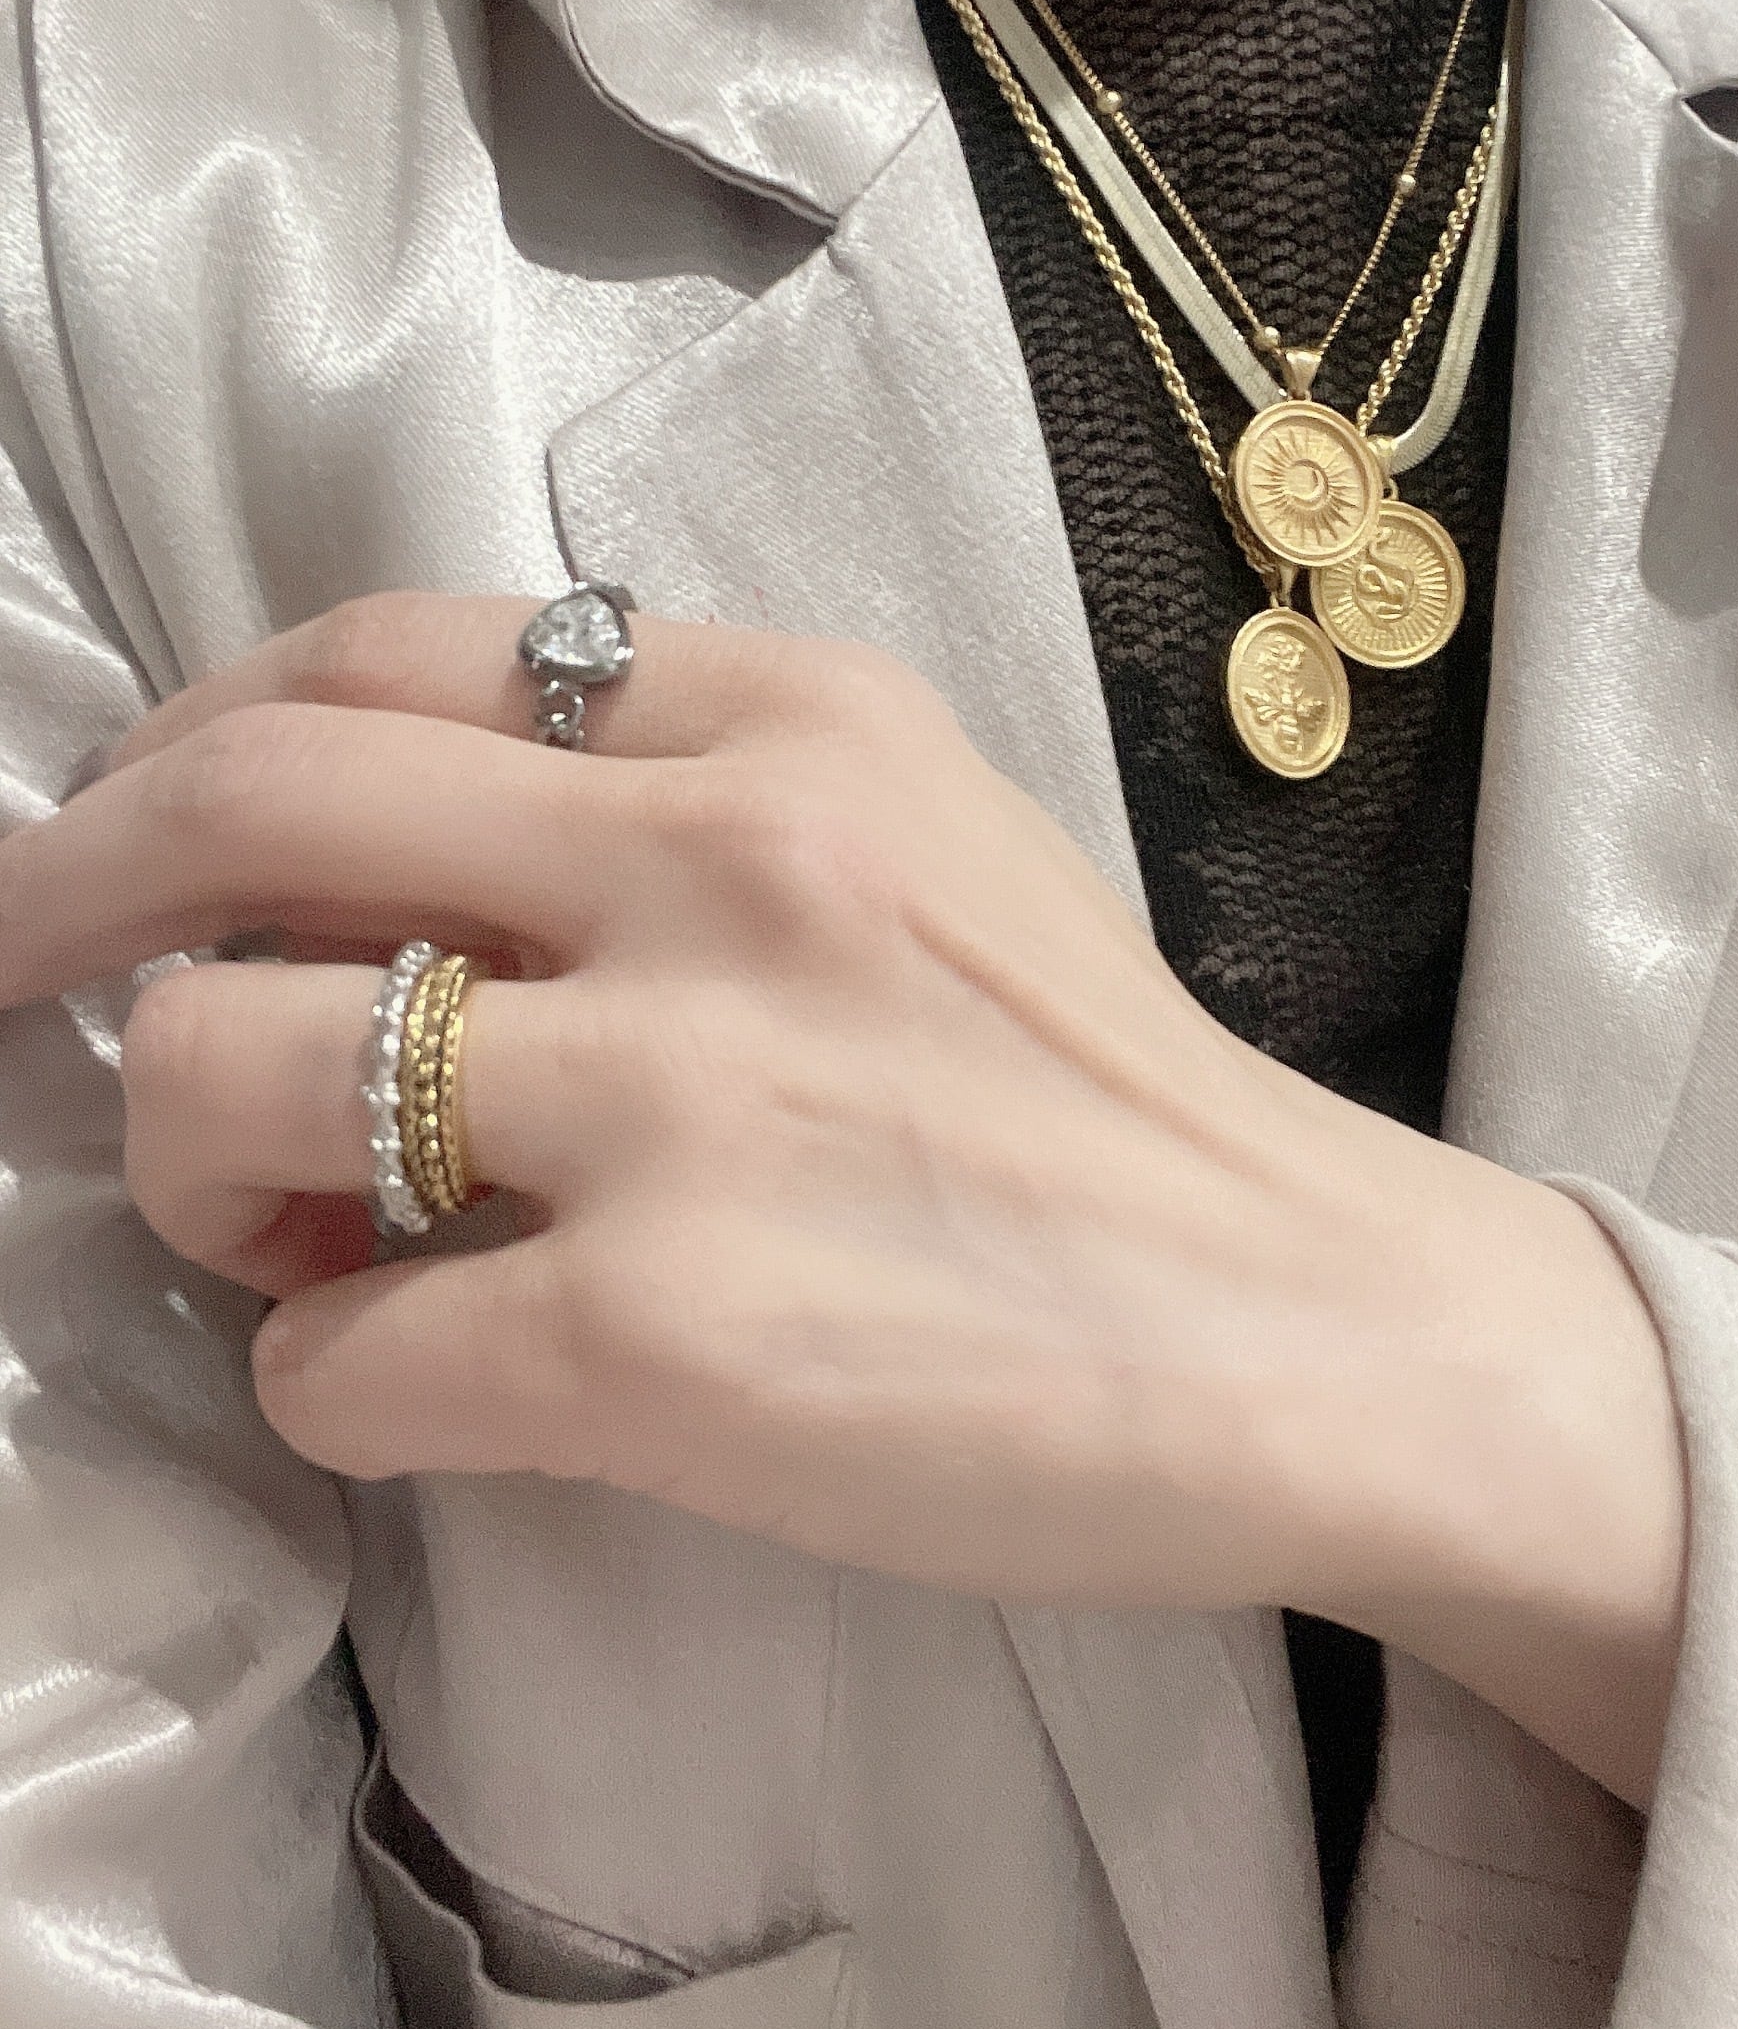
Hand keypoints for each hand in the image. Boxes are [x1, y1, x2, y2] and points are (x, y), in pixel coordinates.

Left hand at [1, 597, 1685, 1799]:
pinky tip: (427, 1379)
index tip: (144, 820)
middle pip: (247, 806)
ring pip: (231, 1075)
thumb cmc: (1111, 1100)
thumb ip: (688, 804)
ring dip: (184, 1163)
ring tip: (276, 1229)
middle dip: (67, 890)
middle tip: (21, 973)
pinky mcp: (666, 1336)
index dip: (203, 729)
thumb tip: (393, 884)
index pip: (391, 650)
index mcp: (791, 723)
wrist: (1317, 1325)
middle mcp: (725, 865)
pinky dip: (324, 1373)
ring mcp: (688, 1098)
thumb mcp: (928, 848)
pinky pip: (332, 1350)